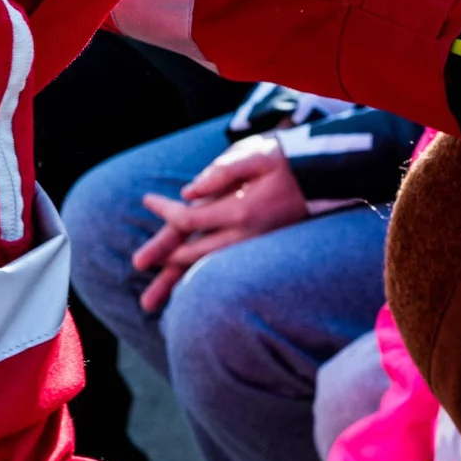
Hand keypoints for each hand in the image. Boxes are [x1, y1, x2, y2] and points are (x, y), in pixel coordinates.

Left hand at [129, 135, 307, 311]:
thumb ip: (221, 172)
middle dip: (163, 264)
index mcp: (239, 212)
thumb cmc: (285, 161)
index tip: (147, 200)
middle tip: (137, 272)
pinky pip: (220, 266)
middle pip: (192, 254)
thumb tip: (188, 192)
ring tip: (150, 305)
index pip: (189, 219)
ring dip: (176, 284)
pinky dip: (198, 277)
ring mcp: (251, 245)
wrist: (323, 177)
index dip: (165, 211)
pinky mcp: (256, 247)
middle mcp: (244, 236)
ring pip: (205, 267)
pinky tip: (182, 289)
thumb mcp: (255, 155)